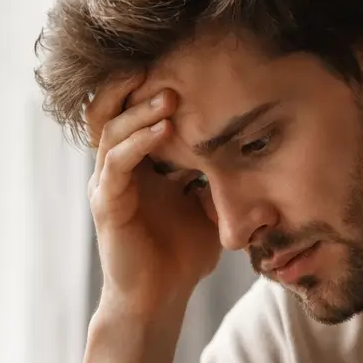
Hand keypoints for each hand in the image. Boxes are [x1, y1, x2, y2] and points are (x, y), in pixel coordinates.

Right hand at [86, 74, 221, 319]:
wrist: (159, 301)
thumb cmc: (182, 256)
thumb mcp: (211, 206)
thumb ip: (221, 176)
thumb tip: (256, 147)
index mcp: (140, 163)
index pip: (138, 111)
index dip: (155, 85)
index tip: (188, 63)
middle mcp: (118, 166)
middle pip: (113, 108)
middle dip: (137, 83)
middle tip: (168, 61)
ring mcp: (108, 183)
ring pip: (112, 129)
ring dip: (141, 109)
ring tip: (171, 94)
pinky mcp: (106, 203)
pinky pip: (116, 162)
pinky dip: (139, 141)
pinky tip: (164, 128)